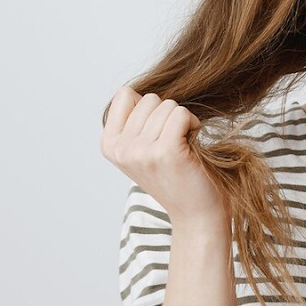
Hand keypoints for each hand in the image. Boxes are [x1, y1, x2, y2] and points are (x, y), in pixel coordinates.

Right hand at [101, 87, 228, 226]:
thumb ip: (132, 123)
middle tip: (174, 143)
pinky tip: (192, 143)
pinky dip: (192, 123)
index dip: (148, 107)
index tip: (156, 133)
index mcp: (109, 145)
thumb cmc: (174, 177)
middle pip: (149, 99)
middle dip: (167, 115)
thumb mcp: (140, 150)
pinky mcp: (166, 152)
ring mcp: (141, 151)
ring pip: (167, 105)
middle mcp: (121, 149)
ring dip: (182, 121)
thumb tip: (133, 91)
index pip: (125, 94)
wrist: (195, 214)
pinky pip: (180, 114)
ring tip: (183, 147)